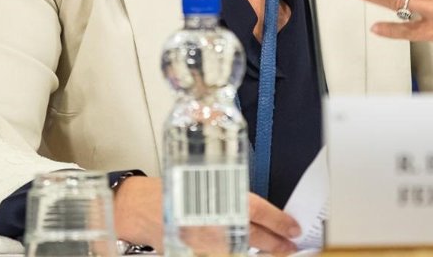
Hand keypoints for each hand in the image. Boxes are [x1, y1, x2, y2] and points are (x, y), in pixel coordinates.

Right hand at [114, 176, 300, 252]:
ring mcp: (204, 243)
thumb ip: (225, 195)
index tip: (294, 227)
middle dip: (275, 243)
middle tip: (291, 246)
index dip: (279, 221)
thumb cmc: (167, 191)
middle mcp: (212, 224)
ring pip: (239, 249)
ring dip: (259, 251)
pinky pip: (222, 254)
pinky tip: (244, 253)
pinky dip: (235, 253)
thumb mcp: (200, 182)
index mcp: (215, 200)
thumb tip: (251, 209)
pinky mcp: (194, 253)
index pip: (256, 211)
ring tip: (275, 250)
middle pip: (252, 236)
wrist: (138, 209)